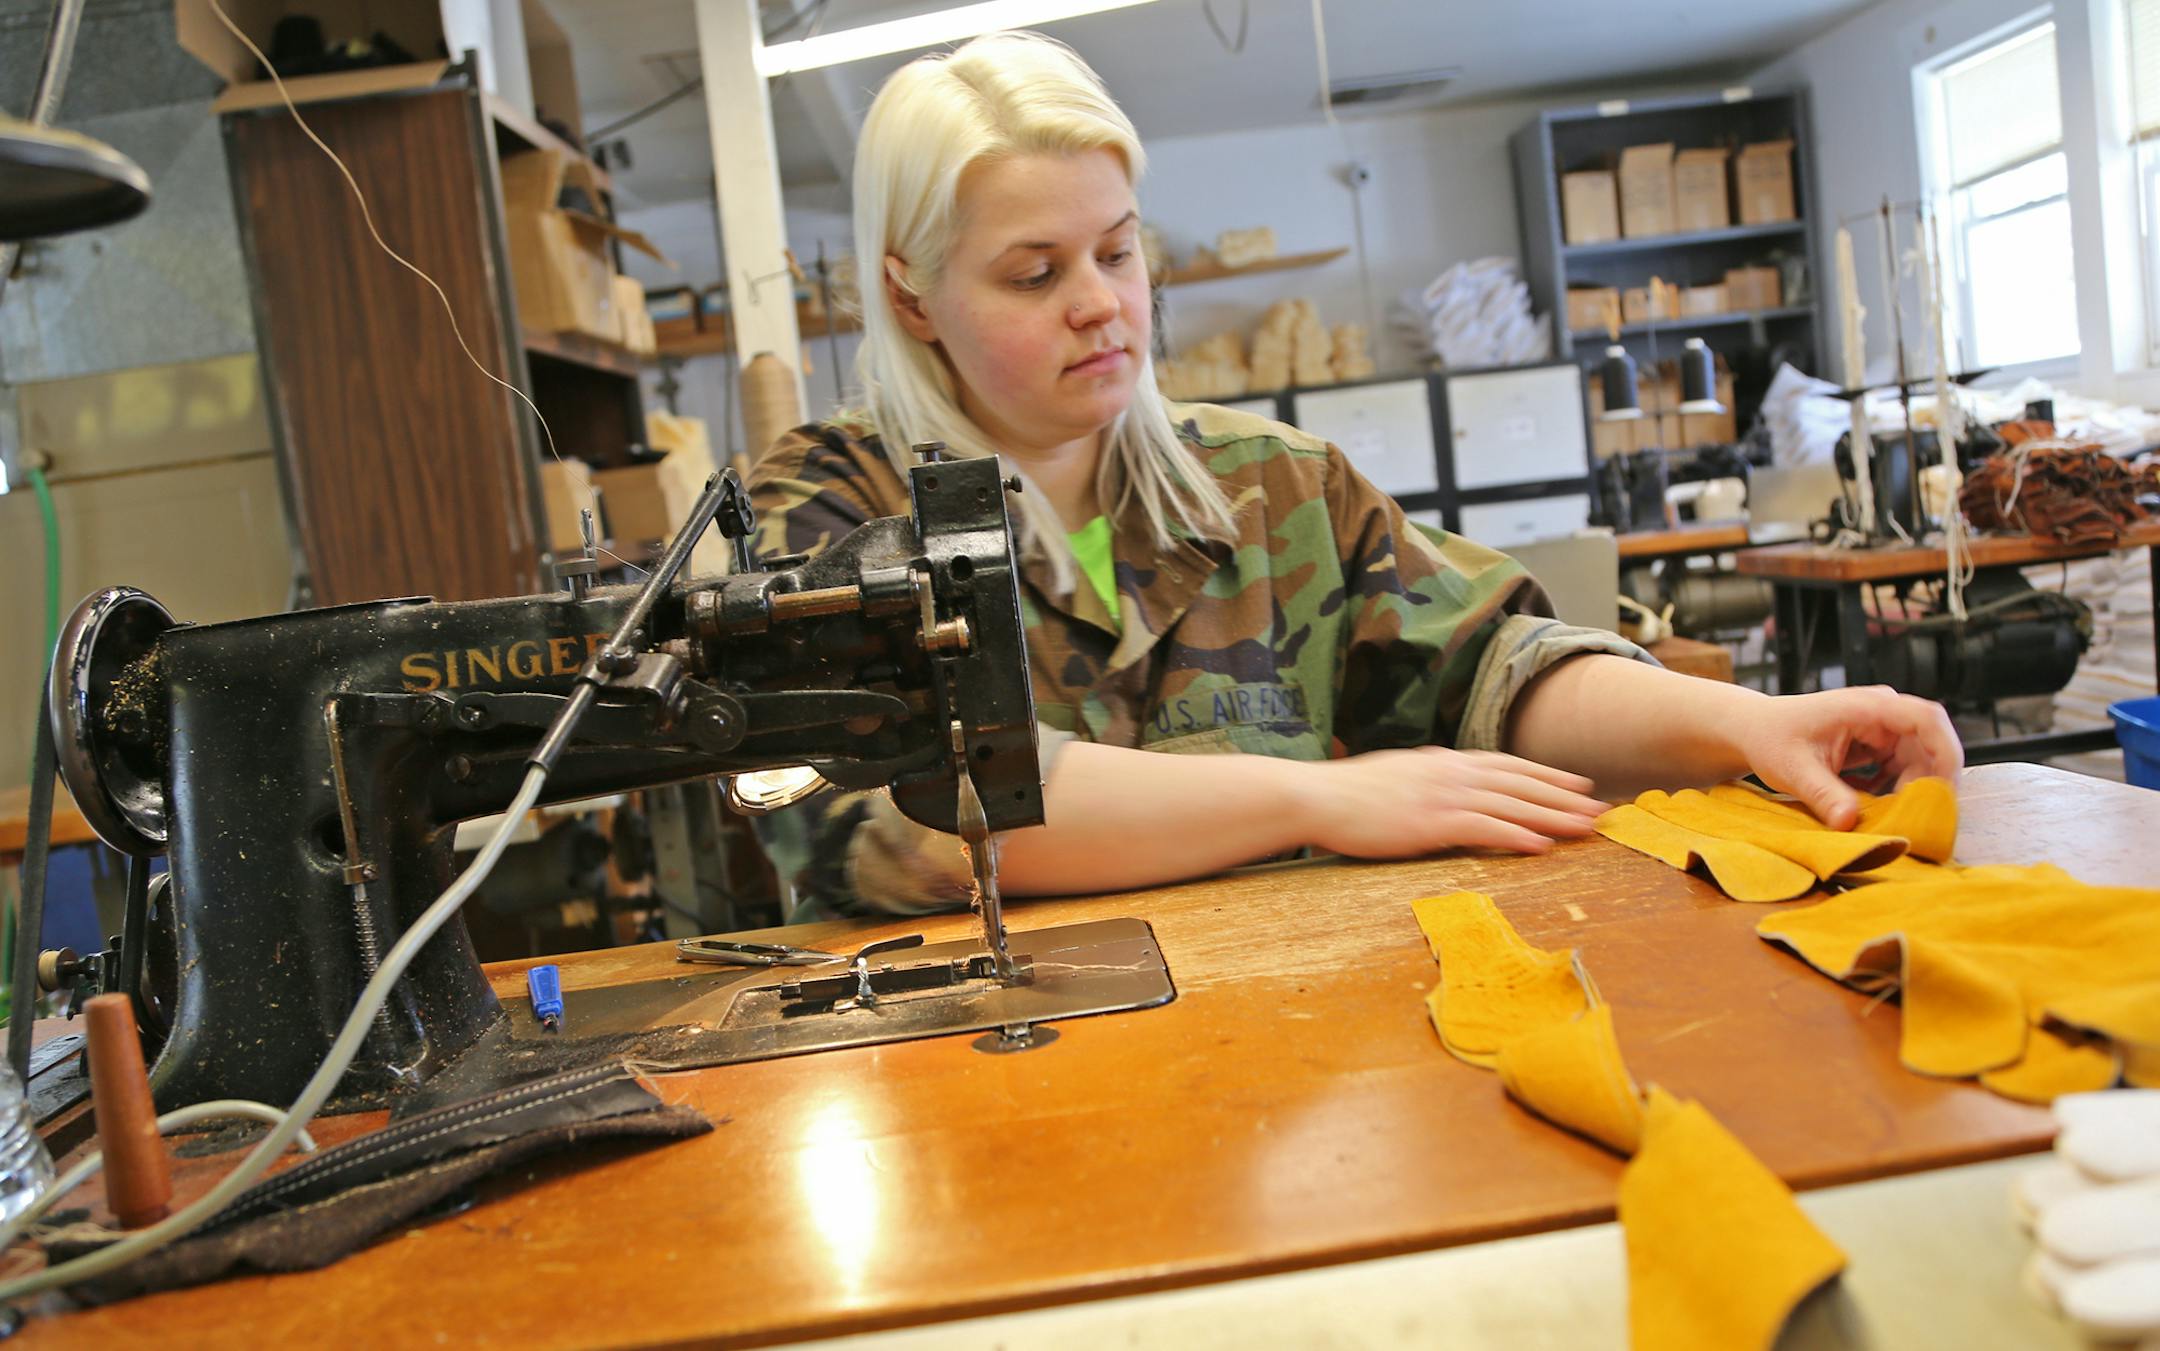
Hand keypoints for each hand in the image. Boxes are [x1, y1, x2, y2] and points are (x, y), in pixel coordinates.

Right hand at [1296, 746, 1608, 857]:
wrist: (1317, 796)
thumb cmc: (1348, 793)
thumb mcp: (1397, 775)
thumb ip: (1428, 777)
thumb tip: (1443, 782)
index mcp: (1444, 760)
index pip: (1507, 764)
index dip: (1547, 774)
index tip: (1578, 784)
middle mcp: (1451, 772)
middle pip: (1521, 783)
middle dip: (1565, 796)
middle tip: (1602, 808)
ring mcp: (1443, 795)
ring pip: (1513, 804)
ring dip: (1554, 816)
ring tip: (1588, 828)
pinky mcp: (1432, 822)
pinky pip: (1485, 828)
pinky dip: (1517, 835)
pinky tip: (1542, 846)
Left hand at [1734, 686, 1962, 828]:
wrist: (1753, 731)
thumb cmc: (1770, 738)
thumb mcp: (1793, 770)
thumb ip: (1823, 794)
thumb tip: (1849, 822)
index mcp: (1867, 707)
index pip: (1927, 719)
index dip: (1946, 752)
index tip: (1944, 791)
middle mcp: (1881, 713)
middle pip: (1930, 745)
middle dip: (1927, 782)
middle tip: (1912, 817)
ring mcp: (1880, 728)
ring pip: (1918, 760)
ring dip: (1910, 789)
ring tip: (1887, 814)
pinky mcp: (1876, 744)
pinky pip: (1902, 768)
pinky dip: (1894, 790)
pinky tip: (1871, 805)